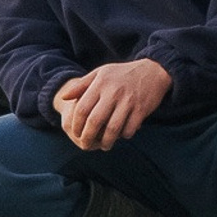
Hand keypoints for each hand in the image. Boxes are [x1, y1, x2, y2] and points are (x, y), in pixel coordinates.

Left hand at [54, 60, 172, 151]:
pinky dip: (124, 135)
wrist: (153, 70)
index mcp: (100, 84)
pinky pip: (129, 128)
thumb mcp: (100, 73)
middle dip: (88, 137)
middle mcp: (113, 93)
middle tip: (85, 145)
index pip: (82, 109)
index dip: (77, 125)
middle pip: (95, 121)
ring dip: (107, 141)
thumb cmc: (121, 74)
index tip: (76, 133)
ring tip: (104, 146)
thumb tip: (63, 98)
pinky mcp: (141, 109)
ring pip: (113, 129)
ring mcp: (128, 101)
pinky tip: (121, 137)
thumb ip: (81, 85)